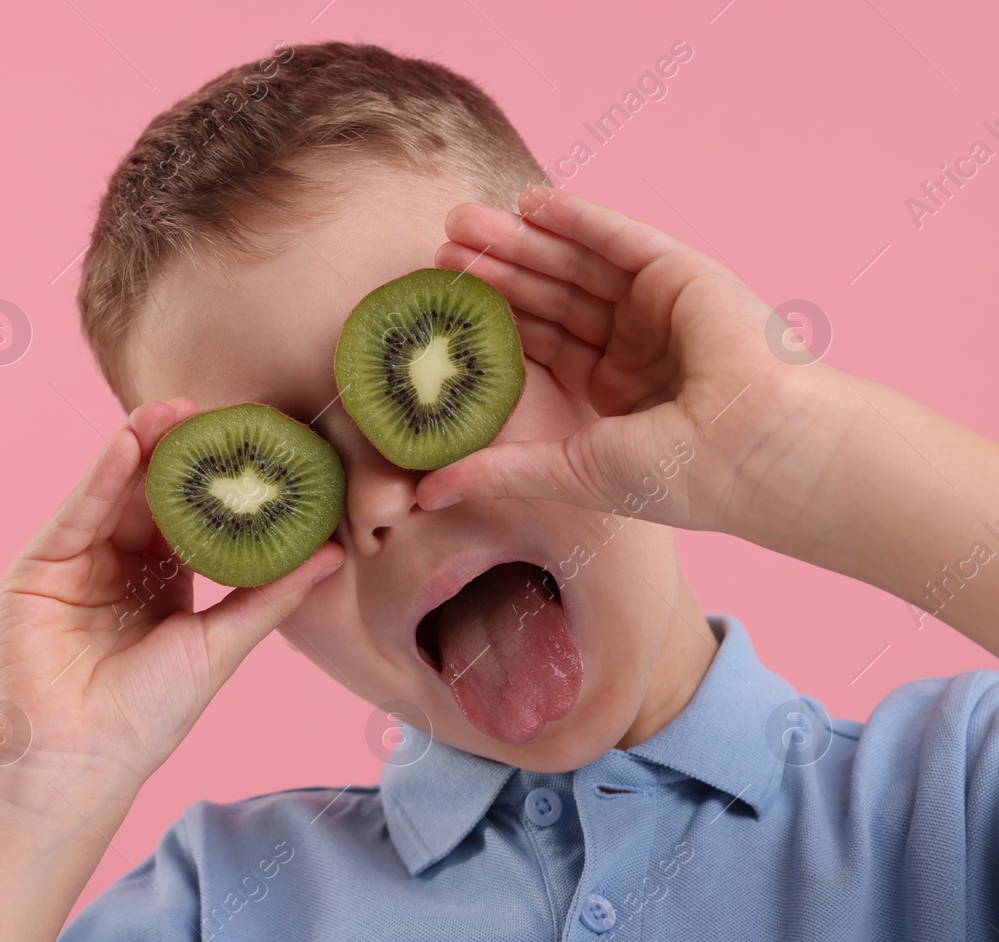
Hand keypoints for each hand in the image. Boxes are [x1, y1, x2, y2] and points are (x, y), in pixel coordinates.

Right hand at [0, 399, 344, 794]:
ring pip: (114, 494)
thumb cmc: (147, 717)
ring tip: (174, 410)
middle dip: (181, 455)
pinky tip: (129, 442)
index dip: (220, 484)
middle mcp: (118, 568)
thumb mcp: (219, 645)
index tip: (255, 444)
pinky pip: (78, 511)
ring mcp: (77, 564)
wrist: (78, 761)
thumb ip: (270, 595)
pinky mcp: (40, 566)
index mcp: (162, 586)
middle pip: (152, 497)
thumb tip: (333, 552)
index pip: (193, 520)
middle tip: (215, 411)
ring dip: (142, 448)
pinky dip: (102, 475)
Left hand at [418, 183, 844, 550]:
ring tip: (463, 222)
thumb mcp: (570, 471)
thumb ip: (499, 472)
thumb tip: (425, 497)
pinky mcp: (681, 274)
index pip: (539, 343)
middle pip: (549, 296)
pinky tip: (529, 202)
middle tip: (438, 250)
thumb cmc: (680, 475)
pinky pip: (618, 237)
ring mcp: (658, 306)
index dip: (490, 323)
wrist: (757, 451)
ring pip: (575, 263)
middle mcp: (634, 342)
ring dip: (521, 239)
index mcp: (613, 388)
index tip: (436, 307)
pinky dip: (576, 216)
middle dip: (495, 272)